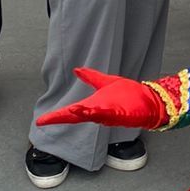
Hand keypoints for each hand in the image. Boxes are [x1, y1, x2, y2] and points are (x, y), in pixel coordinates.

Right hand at [35, 67, 168, 128]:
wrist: (149, 101)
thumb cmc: (129, 96)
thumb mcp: (106, 83)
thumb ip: (91, 77)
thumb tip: (76, 69)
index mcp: (93, 105)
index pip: (71, 112)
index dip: (55, 116)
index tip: (40, 120)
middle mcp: (97, 112)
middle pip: (76, 115)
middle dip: (61, 118)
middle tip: (44, 121)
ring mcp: (108, 113)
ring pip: (90, 115)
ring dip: (79, 113)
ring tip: (68, 111)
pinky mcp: (120, 113)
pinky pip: (107, 113)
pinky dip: (98, 112)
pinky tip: (90, 109)